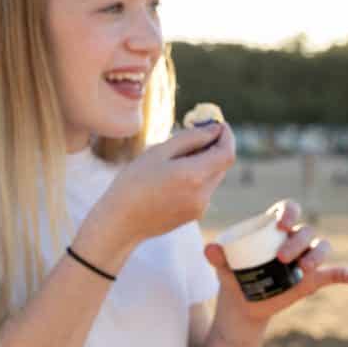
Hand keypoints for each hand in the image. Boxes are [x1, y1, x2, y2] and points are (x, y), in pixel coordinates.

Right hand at [81, 121, 234, 259]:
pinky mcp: (194, 215)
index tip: (218, 124)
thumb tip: (214, 129)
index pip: (227, 153)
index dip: (227, 136)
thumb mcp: (158, 152)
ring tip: (175, 158)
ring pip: (212, 178)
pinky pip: (203, 190)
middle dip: (213, 147)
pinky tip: (171, 178)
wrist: (120, 222)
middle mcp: (203, 194)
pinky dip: (196, 178)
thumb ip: (190, 138)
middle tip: (195, 133)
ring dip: (203, 163)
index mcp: (194, 176)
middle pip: (221, 165)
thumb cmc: (133, 184)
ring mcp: (199, 208)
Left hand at [203, 198, 347, 333]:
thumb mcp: (223, 266)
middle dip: (298, 241)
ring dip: (317, 255)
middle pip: (305, 231)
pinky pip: (335, 272)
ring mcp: (306, 257)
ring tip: (305, 268)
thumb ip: (216, 256)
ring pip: (321, 247)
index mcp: (274, 228)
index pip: (287, 209)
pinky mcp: (315, 278)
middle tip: (282, 258)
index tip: (281, 225)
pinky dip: (345, 273)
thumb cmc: (233, 275)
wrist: (242, 304)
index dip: (289, 212)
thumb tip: (208, 248)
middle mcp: (294, 239)